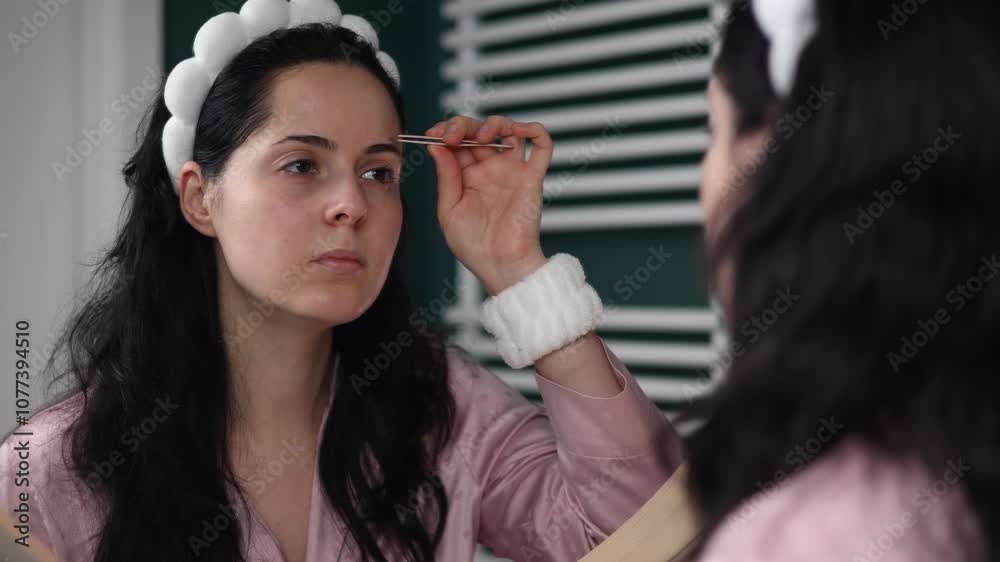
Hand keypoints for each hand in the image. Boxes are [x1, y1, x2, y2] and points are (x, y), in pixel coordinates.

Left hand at [425, 115, 552, 294]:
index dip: (445, 131)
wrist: (499, 267)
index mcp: (467, 176)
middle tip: (451, 135)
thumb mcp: (448, 209)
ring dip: (494, 123)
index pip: (456, 141)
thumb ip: (446, 176)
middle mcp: (489, 170)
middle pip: (479, 131)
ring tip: (481, 136)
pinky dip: (534, 130)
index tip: (433, 134)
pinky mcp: (532, 177)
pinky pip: (542, 146)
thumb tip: (437, 146)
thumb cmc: (474, 247)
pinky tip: (518, 130)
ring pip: (508, 130)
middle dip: (462, 125)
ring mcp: (511, 171)